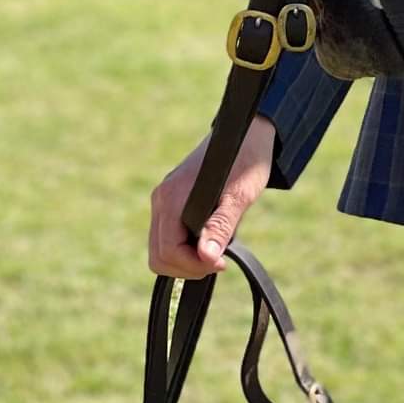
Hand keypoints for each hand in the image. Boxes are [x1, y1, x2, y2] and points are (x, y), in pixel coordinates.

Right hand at [148, 117, 275, 278]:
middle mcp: (161, 199)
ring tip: (215, 251)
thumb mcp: (239, 197)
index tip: (222, 262)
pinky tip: (208, 240)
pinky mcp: (169, 204)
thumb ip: (220, 227)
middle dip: (187, 268)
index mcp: (172, 197)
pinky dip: (184, 249)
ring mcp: (163, 201)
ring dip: (185, 261)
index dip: (194, 265)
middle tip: (218, 261)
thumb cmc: (245, 163)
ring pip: (160, 249)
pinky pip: (167, 238)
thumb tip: (206, 258)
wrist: (243, 135)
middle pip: (158, 255)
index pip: (167, 250)